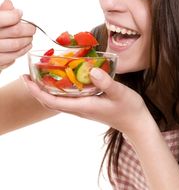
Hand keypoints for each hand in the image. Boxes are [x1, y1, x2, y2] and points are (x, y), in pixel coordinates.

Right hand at [0, 0, 35, 69]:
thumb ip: (0, 12)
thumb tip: (9, 3)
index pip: (9, 17)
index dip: (16, 15)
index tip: (19, 13)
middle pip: (16, 31)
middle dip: (28, 30)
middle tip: (31, 29)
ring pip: (15, 46)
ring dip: (26, 43)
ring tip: (29, 40)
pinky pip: (9, 59)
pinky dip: (17, 54)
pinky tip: (19, 50)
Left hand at [22, 68, 149, 135]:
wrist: (136, 123)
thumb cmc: (129, 108)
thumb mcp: (119, 92)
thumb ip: (106, 82)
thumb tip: (91, 70)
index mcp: (83, 106)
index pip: (53, 101)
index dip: (37, 91)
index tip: (27, 80)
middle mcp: (79, 108)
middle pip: (50, 101)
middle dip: (36, 89)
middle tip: (28, 74)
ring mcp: (82, 108)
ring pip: (57, 100)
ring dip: (46, 89)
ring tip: (41, 74)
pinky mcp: (87, 105)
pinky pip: (67, 98)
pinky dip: (58, 89)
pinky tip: (63, 78)